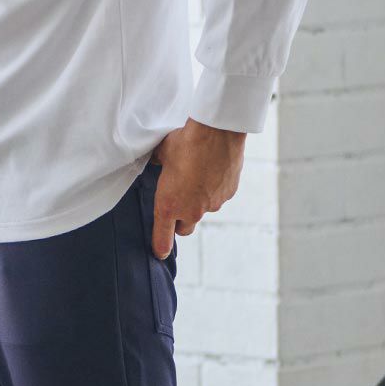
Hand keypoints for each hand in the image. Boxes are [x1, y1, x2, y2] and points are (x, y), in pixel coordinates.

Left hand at [147, 119, 245, 256]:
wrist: (217, 133)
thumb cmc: (186, 142)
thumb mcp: (162, 154)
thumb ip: (158, 166)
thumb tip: (157, 163)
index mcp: (169, 204)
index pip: (163, 237)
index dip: (160, 246)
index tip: (159, 252)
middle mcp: (191, 210)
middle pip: (184, 228)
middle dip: (180, 220)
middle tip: (177, 199)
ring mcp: (212, 204)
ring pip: (202, 210)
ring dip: (198, 200)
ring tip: (196, 175)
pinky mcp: (227, 194)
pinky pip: (218, 197)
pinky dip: (213, 189)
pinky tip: (211, 170)